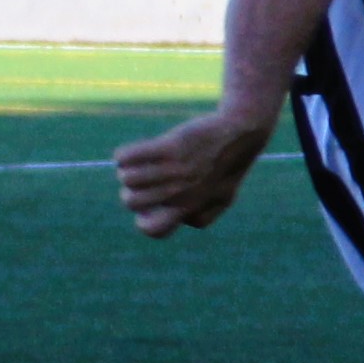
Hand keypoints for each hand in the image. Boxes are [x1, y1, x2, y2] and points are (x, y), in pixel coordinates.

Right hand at [116, 109, 274, 236]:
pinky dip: (123, 156)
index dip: (144, 219)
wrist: (240, 133)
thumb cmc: (229, 166)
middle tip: (143, 179)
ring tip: (138, 163)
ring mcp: (175, 170)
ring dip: (126, 171)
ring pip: (127, 178)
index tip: (151, 206)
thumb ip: (201, 215)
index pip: (153, 229)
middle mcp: (182, 194)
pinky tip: (133, 152)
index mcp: (192, 210)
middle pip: (131, 201)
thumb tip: (177, 220)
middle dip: (131, 191)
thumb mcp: (223, 198)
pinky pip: (127, 156)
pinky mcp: (169, 147)